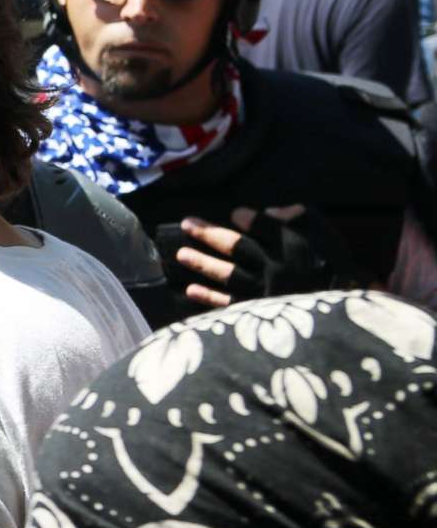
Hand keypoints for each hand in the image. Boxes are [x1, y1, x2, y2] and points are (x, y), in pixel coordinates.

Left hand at [160, 205, 346, 308]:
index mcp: (296, 249)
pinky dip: (210, 297)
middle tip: (187, 224)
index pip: (268, 228)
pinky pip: (231, 304)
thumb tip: (272, 210)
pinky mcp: (261, 313)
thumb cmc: (336, 270)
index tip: (234, 214)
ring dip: (203, 264)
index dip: (249, 220)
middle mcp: (278, 269)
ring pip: (229, 275)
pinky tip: (191, 289)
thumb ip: (301, 219)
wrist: (347, 316)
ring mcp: (266, 292)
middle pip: (239, 248)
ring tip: (181, 254)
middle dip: (211, 235)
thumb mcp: (325, 238)